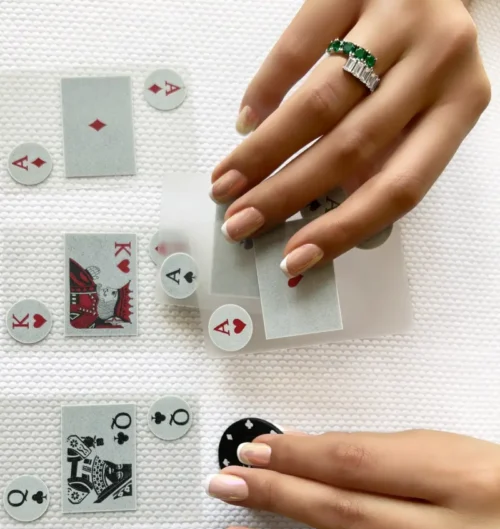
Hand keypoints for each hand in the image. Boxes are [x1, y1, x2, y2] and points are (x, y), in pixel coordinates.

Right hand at [211, 0, 489, 276]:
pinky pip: (298, 45)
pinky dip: (265, 88)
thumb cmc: (425, 55)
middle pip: (350, 147)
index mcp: (461, 105)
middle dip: (285, 194)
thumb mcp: (423, 110)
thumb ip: (382, 157)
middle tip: (242, 220)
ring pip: (320, 102)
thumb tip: (318, 213)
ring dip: (264, 151)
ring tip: (229, 181)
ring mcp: (398, 17)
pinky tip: (246, 120)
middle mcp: (438, 61)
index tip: (295, 255)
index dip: (342, 229)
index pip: (399, 187)